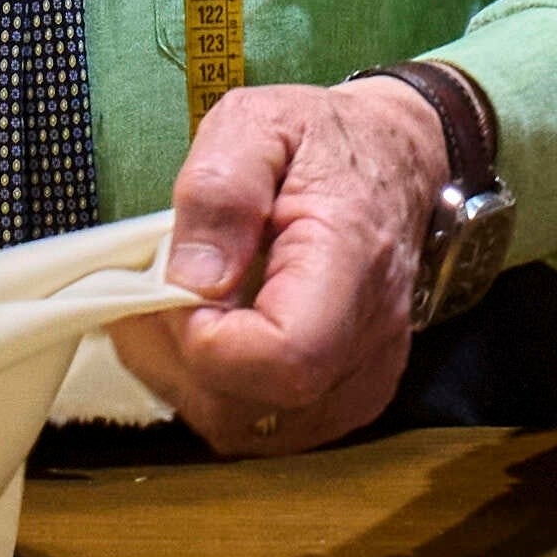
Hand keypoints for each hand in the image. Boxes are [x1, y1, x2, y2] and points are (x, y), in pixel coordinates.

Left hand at [116, 72, 454, 455]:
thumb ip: (219, 190)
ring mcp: (365, 379)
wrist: (395, 162)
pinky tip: (214, 339)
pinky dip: (220, 395)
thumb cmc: (321, 140)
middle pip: (252, 408)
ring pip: (248, 432)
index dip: (205, 339)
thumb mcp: (257, 124)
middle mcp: (371, 337)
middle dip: (179, 359)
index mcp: (351, 260)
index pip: (283, 356)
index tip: (179, 285)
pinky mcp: (350, 399)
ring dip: (191, 382)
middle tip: (160, 294)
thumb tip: (191, 280)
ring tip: (182, 313)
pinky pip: (265, 431)